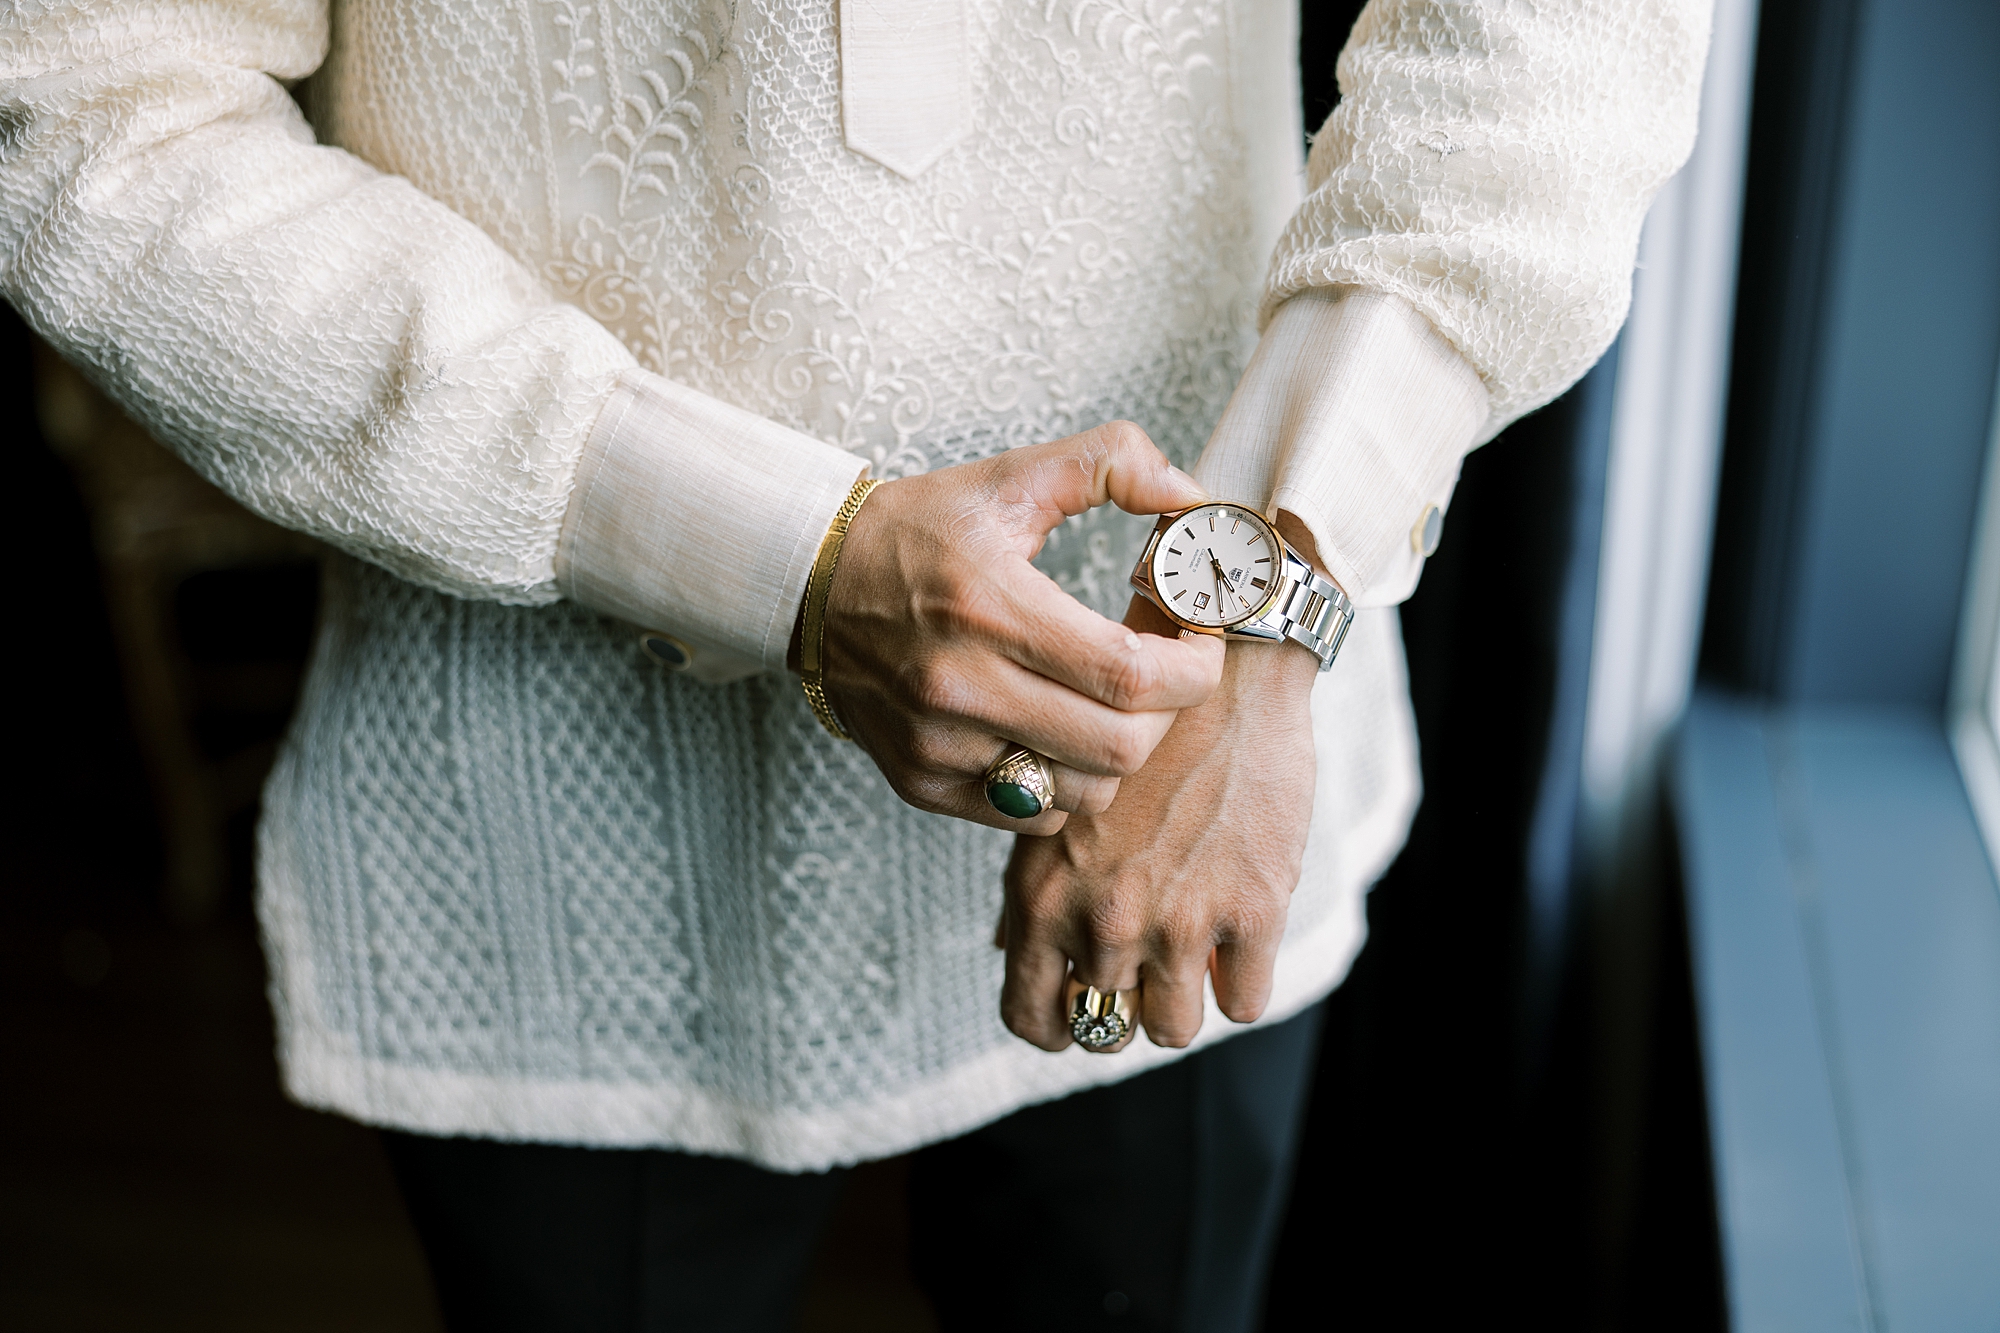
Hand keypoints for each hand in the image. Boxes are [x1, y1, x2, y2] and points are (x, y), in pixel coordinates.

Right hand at [809, 422, 1226, 832]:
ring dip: (1118, 752)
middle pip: (1120, 747)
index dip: (1192, 667)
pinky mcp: (922, 782)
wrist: (809, 583)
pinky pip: (1032, 814)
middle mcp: (960, 687)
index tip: (1197, 638)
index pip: (1130, 675)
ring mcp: (938, 746)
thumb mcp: (1010, 477)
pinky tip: (1054, 732)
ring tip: (1108, 703)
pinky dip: (1063, 783)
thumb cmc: (916, 531)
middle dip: (1168, 711)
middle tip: (1162, 670)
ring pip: (1084, 791)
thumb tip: (1188, 495)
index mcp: (989, 607)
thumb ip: (1110, 462)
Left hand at [998, 593, 1318, 1048]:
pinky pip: (1244, 1004)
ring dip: (1182, 999)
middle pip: (1106, 1027)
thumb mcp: (1057, 806)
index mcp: (1042, 896)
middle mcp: (1103, 921)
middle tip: (1144, 965)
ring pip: (1173, 1028)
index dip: (1052, 1023)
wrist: (1224, 676)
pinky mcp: (1252, 913)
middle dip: (1124, 1001)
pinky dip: (1240, 982)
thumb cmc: (1133, 732)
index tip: (1073, 1008)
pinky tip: (1237, 941)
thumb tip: (1012, 947)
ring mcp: (1179, 923)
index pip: (1029, 1014)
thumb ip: (1034, 885)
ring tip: (1192, 954)